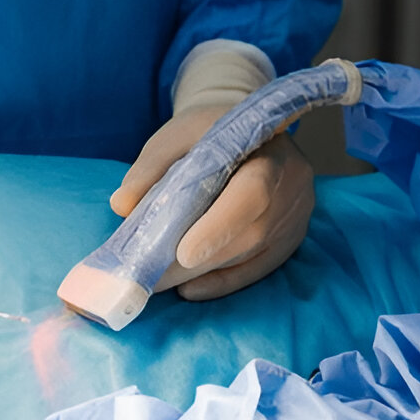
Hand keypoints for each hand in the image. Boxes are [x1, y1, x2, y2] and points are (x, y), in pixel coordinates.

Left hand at [110, 104, 314, 299]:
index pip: (252, 193)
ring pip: (253, 254)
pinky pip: (260, 267)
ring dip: (206, 272)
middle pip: (251, 232)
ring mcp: (297, 213)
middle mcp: (292, 184)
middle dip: (201, 259)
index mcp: (268, 149)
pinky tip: (191, 288)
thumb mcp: (174, 137)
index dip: (220, 226)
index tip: (184, 254)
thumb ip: (149, 168)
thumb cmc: (206, 132)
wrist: (244, 131)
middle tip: (154, 277)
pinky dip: (224, 281)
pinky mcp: (291, 236)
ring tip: (161, 282)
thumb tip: (122, 204)